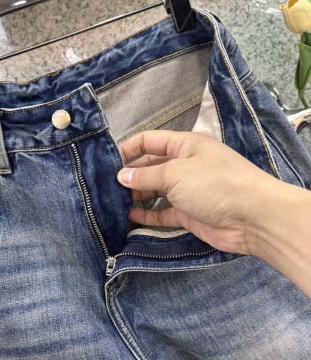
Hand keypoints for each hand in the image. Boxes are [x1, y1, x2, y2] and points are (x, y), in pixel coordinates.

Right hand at [116, 130, 283, 255]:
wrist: (253, 218)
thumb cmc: (215, 184)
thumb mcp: (176, 173)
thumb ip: (146, 175)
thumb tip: (121, 176)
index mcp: (185, 145)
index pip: (150, 140)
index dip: (128, 149)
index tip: (107, 163)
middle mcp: (185, 165)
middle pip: (151, 166)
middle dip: (130, 175)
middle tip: (106, 187)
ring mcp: (188, 190)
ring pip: (155, 191)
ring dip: (136, 196)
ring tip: (113, 203)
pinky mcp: (189, 214)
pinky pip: (163, 212)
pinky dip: (147, 215)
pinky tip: (129, 218)